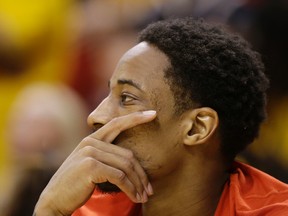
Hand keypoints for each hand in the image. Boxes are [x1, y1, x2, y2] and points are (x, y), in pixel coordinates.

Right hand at [34, 110, 155, 215]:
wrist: (54, 199)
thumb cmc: (76, 183)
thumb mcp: (90, 164)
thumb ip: (106, 156)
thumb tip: (131, 160)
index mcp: (91, 139)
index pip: (117, 123)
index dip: (136, 118)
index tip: (153, 114)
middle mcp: (90, 142)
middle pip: (128, 155)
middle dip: (141, 174)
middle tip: (149, 190)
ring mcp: (90, 153)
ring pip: (126, 166)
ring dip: (138, 184)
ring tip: (144, 196)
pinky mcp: (91, 166)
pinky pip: (120, 177)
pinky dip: (130, 189)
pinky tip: (135, 198)